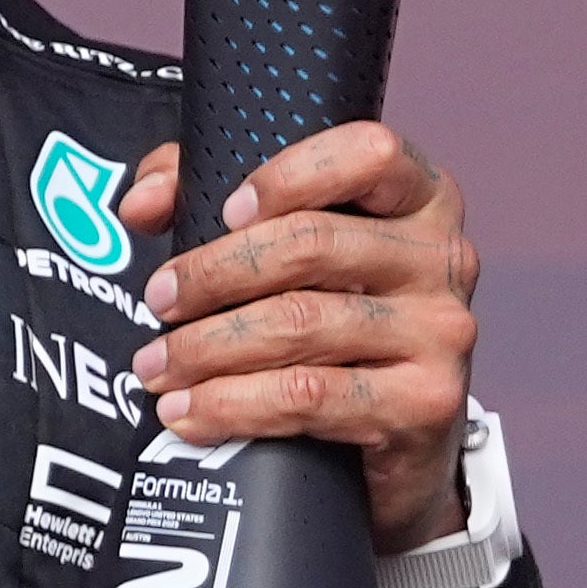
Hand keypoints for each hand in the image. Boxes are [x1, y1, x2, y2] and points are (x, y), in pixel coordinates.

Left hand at [113, 122, 478, 552]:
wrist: (403, 433)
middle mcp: (443, 256)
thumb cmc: (336, 314)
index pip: (368, 154)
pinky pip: (309, 396)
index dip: (290, 175)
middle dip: (213, 274)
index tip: (224, 211)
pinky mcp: (425, 404)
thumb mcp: (286, 241)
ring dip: (206, 348)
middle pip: (311, 245)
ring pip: (299, 324)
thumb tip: (143, 201)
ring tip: (156, 366)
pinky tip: (189, 412)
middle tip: (157, 301)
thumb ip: (206, 194)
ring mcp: (442, 332)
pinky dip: (232, 405)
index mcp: (419, 196)